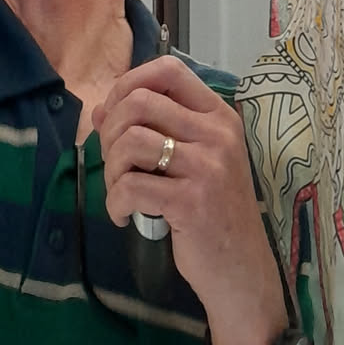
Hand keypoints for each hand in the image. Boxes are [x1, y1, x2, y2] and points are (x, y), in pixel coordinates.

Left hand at [93, 56, 287, 344]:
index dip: (130, 82)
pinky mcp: (191, 202)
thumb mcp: (193, 163)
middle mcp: (216, 134)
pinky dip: (115, 202)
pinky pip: (131, 185)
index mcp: (219, 117)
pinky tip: (123, 216)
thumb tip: (100, 110)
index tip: (115, 113)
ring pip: (131, 140)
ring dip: (111, 168)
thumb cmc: (215, 214)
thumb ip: (153, 131)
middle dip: (111, 130)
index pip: (169, 70)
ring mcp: (207, 167)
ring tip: (119, 192)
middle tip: (114, 162)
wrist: (243, 274)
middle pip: (140, 102)